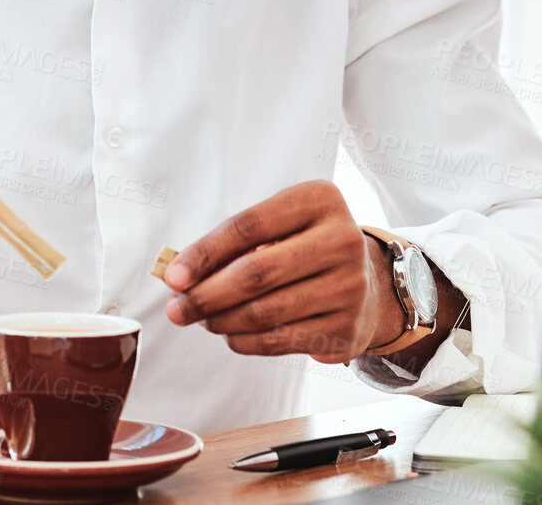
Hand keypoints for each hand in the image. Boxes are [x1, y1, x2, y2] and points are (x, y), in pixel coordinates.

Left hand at [160, 181, 403, 363]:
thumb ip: (233, 244)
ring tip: (202, 320)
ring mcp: (350, 287)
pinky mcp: (348, 328)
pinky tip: (230, 335)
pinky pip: (281, 341)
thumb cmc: (304, 246)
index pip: (249, 225)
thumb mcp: (279, 225)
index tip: (173, 276)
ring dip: (222, 321)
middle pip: (256, 273)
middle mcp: (342, 240)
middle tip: (177, 308)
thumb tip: (180, 276)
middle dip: (206, 295)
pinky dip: (246, 341)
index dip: (205, 253)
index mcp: (319, 200)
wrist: (368, 280)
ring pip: (266, 312)